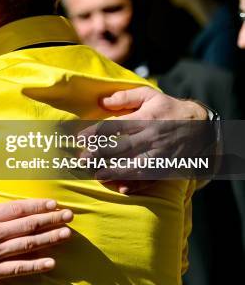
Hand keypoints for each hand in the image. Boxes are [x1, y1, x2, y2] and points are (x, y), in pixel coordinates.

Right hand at [0, 159, 72, 283]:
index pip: (15, 209)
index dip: (37, 205)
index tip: (53, 202)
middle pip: (26, 226)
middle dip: (50, 220)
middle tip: (69, 215)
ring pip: (26, 246)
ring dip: (49, 239)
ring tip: (66, 234)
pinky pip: (17, 269)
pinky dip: (35, 265)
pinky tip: (51, 262)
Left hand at [80, 87, 212, 193]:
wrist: (203, 127)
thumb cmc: (169, 109)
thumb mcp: (150, 95)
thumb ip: (126, 97)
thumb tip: (102, 101)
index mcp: (146, 119)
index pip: (117, 126)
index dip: (97, 132)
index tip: (80, 138)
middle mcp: (152, 137)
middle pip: (123, 147)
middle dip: (101, 154)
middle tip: (83, 159)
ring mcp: (160, 154)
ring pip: (135, 165)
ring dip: (115, 172)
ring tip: (97, 175)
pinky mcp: (167, 166)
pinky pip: (151, 178)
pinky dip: (137, 185)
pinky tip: (122, 188)